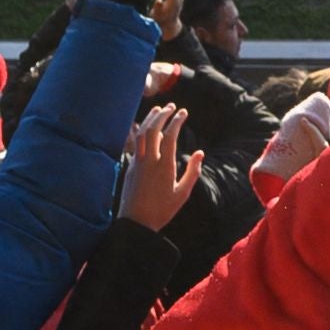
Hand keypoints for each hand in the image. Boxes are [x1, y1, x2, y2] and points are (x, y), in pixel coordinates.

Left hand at [118, 105, 195, 230]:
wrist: (135, 223)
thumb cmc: (162, 210)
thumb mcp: (182, 193)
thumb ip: (192, 172)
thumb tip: (199, 153)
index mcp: (164, 167)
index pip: (170, 136)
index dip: (177, 121)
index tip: (184, 112)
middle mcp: (149, 161)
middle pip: (153, 130)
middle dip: (162, 115)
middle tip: (172, 106)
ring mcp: (137, 163)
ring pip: (141, 134)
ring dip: (150, 119)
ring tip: (158, 109)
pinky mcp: (130, 167)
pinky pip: (135, 144)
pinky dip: (142, 131)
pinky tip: (147, 128)